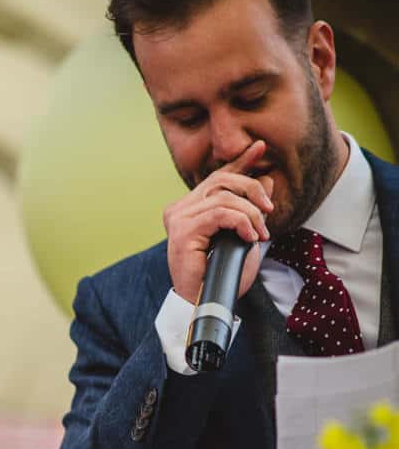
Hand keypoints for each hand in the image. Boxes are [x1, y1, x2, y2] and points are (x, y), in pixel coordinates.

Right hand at [164, 138, 272, 304]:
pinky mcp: (183, 231)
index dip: (240, 161)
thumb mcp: (243, 234)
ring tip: (259, 233)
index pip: (217, 177)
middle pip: (221, 180)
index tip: (260, 147)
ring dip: (250, 214)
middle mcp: (180, 209)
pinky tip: (249, 236)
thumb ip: (250, 208)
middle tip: (269, 209)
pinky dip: (241, 222)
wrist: (205, 301)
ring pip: (224, 197)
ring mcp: (178, 219)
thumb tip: (267, 179)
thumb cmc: (221, 273)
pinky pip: (220, 213)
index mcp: (190, 208)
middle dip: (252, 189)